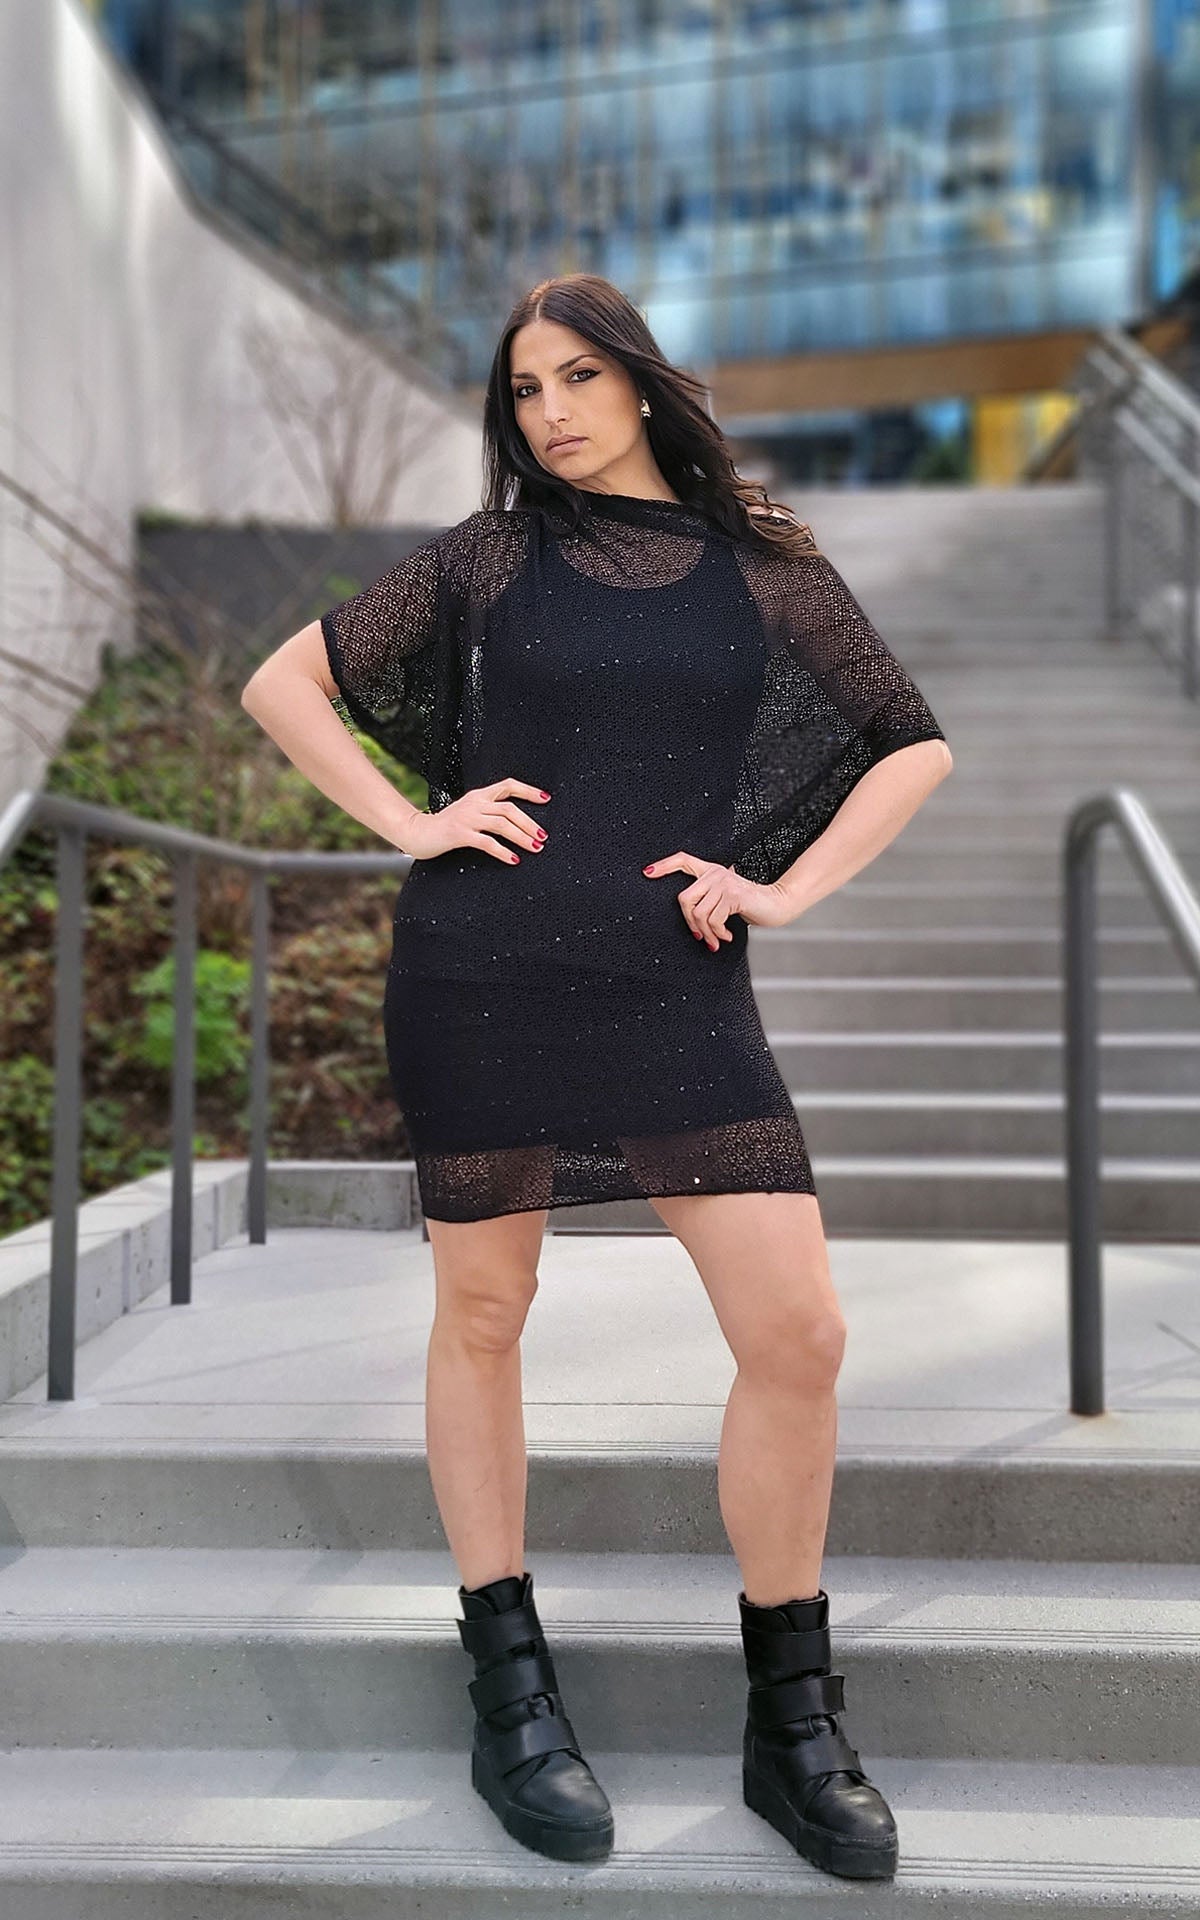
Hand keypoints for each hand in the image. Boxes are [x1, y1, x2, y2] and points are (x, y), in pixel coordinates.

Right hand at [400, 777, 550, 862]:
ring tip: (535, 847)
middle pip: (509, 808)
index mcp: (478, 795)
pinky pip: (487, 842)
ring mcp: (466, 818)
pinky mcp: (459, 834)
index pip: (507, 786)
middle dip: (529, 823)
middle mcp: (474, 803)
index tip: (546, 799)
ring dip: (522, 836)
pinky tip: (513, 859)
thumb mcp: (468, 812)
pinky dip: (503, 851)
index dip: (528, 790)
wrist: (417, 833)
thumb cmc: (445, 826)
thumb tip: (515, 822)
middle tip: (542, 836)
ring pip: (502, 824)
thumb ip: (487, 812)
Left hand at [642, 852, 796, 947]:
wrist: (775, 903)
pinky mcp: (733, 895)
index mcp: (711, 870)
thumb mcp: (725, 896)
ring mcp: (724, 882)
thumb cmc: (749, 903)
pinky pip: (713, 919)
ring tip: (716, 940)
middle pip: (684, 899)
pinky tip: (727, 935)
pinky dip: (718, 933)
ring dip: (707, 933)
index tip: (647, 873)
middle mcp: (715, 872)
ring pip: (698, 914)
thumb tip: (689, 916)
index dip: (664, 866)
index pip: (682, 860)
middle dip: (690, 923)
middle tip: (700, 935)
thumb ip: (709, 897)